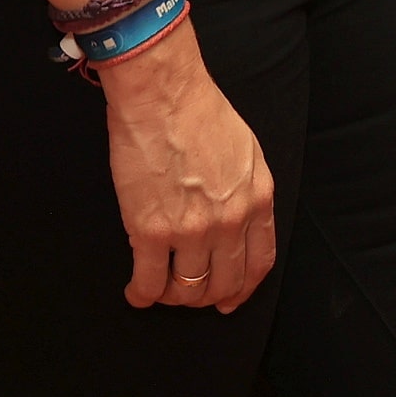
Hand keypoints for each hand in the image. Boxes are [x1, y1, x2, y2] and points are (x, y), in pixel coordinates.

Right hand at [94, 15, 274, 311]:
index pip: (259, 264)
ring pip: (187, 290)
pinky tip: (136, 293)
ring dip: (173, 298)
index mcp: (257, 200)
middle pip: (223, 283)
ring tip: (160, 291)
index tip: (229, 300)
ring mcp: (191, 230)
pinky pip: (149, 282)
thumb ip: (248, 191)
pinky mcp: (150, 231)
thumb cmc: (200, 112)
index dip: (242, 289)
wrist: (163, 96)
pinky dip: (142, 295)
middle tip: (189, 297)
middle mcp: (230, 222)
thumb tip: (238, 220)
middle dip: (206, 298)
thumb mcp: (247, 151)